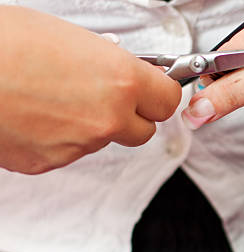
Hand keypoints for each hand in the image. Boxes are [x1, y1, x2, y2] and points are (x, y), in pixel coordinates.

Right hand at [0, 6, 181, 173]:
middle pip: (142, 131)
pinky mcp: (48, 162)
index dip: (159, 94)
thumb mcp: (71, 38)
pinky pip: (68, 152)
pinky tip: (32, 115)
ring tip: (52, 97)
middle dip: (130, 116)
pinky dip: (58, 138)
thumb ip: (109, 63)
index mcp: (120, 81)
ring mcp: (78, 145)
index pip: (168, 101)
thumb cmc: (5, 41)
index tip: (152, 89)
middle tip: (106, 96)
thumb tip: (124, 72)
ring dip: (90, 125)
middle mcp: (107, 119)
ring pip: (102, 141)